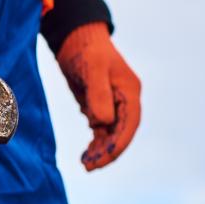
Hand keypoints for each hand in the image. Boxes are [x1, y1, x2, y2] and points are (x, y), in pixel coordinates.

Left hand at [55, 22, 141, 169]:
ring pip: (111, 133)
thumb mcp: (92, 69)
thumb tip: (102, 123)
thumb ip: (98, 95)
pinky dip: (95, 141)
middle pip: (121, 132)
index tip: (102, 158)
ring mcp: (113, 102)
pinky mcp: (99, 103)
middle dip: (108, 151)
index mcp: (130, 91)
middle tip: (89, 166)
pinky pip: (101, 128)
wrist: (74, 36)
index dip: (118, 144)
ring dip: (101, 149)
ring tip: (85, 163)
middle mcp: (125, 99)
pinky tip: (86, 152)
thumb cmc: (85, 49)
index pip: (129, 124)